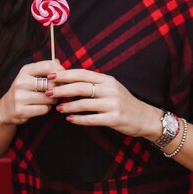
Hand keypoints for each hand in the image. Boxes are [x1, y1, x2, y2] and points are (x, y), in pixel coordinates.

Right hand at [0, 60, 64, 124]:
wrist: (7, 107)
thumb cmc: (25, 89)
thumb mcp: (31, 75)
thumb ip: (45, 68)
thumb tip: (58, 62)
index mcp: (25, 70)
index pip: (47, 66)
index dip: (59, 70)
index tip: (64, 76)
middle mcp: (21, 82)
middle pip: (50, 83)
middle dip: (57, 88)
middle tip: (56, 90)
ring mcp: (19, 96)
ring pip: (48, 98)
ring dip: (52, 100)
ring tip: (48, 99)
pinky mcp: (20, 110)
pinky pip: (44, 109)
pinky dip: (46, 109)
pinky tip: (41, 107)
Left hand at [46, 68, 161, 139]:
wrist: (144, 117)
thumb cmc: (123, 102)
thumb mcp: (111, 87)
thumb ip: (94, 83)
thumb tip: (70, 78)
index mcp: (107, 79)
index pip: (82, 74)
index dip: (65, 74)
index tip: (50, 76)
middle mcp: (110, 89)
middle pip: (81, 87)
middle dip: (62, 89)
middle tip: (48, 91)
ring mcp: (112, 104)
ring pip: (84, 103)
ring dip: (68, 106)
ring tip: (57, 108)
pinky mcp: (114, 118)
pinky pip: (92, 119)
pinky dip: (79, 119)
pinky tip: (70, 119)